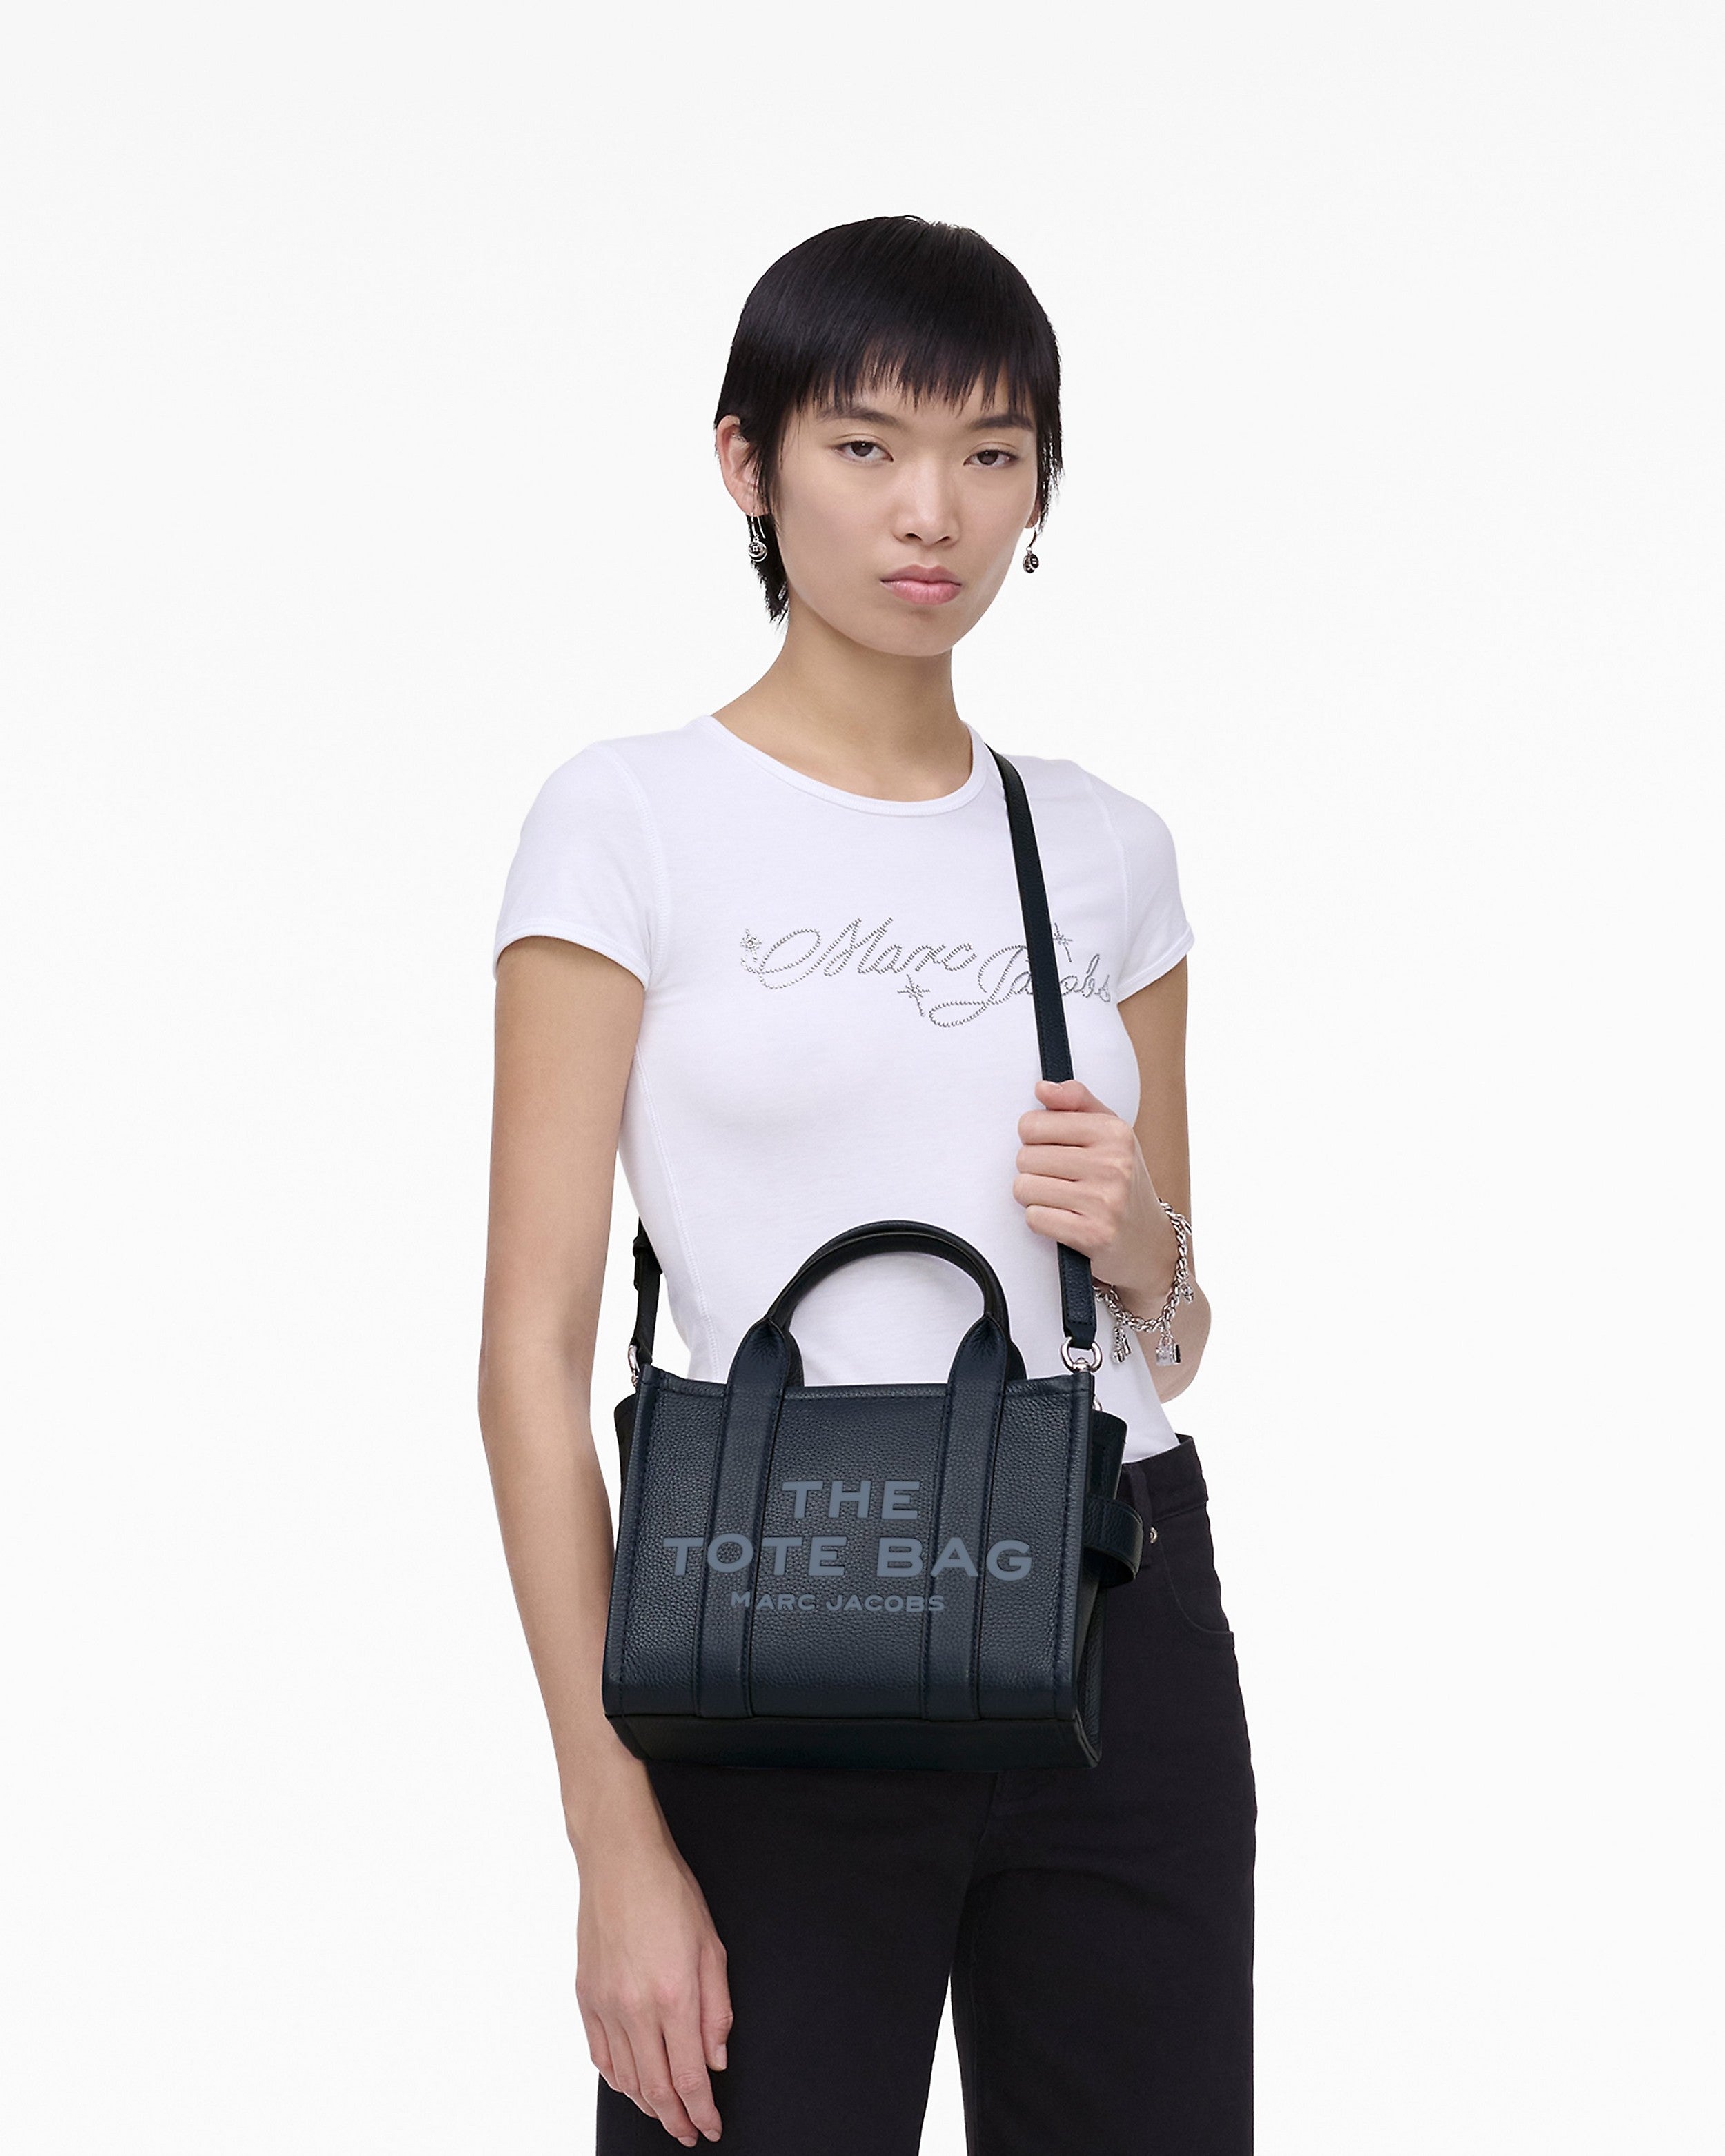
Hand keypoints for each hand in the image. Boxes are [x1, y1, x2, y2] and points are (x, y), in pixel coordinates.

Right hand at [577, 1834, 731, 2143]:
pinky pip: (599, 2056)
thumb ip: (718, 2009)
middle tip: (690, 2131)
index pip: (691, 2077)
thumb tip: (717, 2059)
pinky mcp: (585, 1996)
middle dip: (676, 2120)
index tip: (712, 2126)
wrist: (619, 1859)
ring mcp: (605, 2004)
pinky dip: (617, 2079)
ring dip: (648, 2105)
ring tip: (666, 2113)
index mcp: (674, 1996)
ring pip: (625, 2079)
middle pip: (656, 2089)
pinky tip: (631, 2083)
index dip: (703, 2112)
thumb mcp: (711, 1946)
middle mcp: (635, 2008)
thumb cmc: (668, 1892)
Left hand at [1013, 1077, 1177, 1310]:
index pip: (1032, 1124)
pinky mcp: (1093, 1234)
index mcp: (1114, 1132)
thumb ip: (1077, 1102)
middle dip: (1034, 1170)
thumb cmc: (1124, 1184)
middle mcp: (1113, 1164)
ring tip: (1061, 1199)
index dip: (1034, 1139)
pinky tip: (1064, 1219)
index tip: (1053, 1148)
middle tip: (1060, 1179)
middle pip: (1025, 1157)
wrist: (1149, 1242)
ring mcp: (1105, 1201)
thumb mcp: (1111, 1134)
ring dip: (1035, 1197)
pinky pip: (1035, 1218)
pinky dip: (1042, 1220)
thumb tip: (1043, 1088)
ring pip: (1024, 1188)